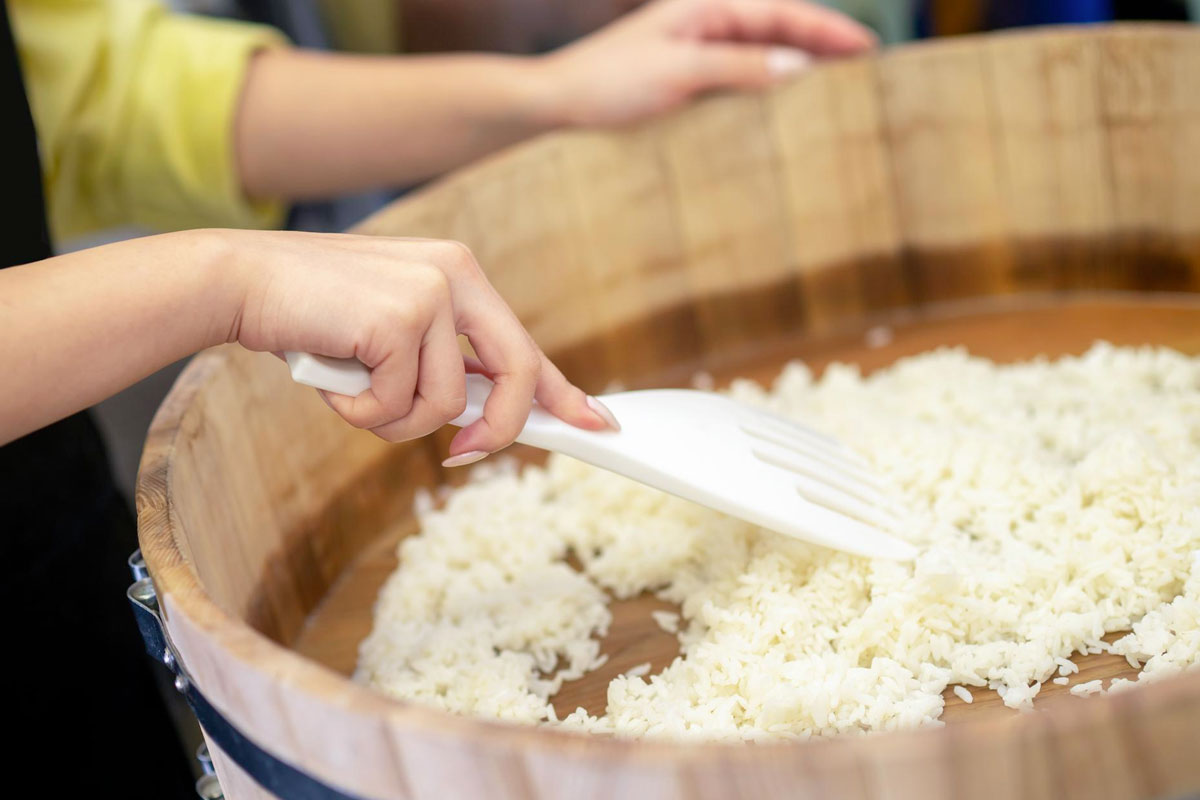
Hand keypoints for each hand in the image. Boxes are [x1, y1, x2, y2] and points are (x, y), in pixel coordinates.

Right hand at [226, 230, 617, 462]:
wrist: (240, 281)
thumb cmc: (313, 316)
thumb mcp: (391, 333)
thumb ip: (439, 365)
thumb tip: (480, 419)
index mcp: (460, 275)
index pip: (525, 346)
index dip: (563, 391)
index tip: (596, 423)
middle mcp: (457, 276)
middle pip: (516, 376)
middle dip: (495, 430)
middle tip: (463, 457)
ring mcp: (430, 294)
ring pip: (444, 406)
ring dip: (392, 419)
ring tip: (353, 389)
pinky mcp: (398, 318)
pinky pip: (399, 407)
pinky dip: (361, 413)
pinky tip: (333, 379)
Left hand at [540, 0, 877, 126]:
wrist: (556, 104)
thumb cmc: (607, 82)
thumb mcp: (678, 72)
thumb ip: (738, 67)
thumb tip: (799, 67)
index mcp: (707, 8)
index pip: (783, 13)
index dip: (829, 31)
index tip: (869, 51)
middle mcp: (707, 25)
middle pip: (781, 32)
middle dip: (825, 47)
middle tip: (869, 73)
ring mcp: (698, 55)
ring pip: (765, 58)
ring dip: (801, 71)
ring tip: (841, 93)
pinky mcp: (688, 85)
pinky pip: (742, 84)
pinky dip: (770, 93)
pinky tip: (788, 113)